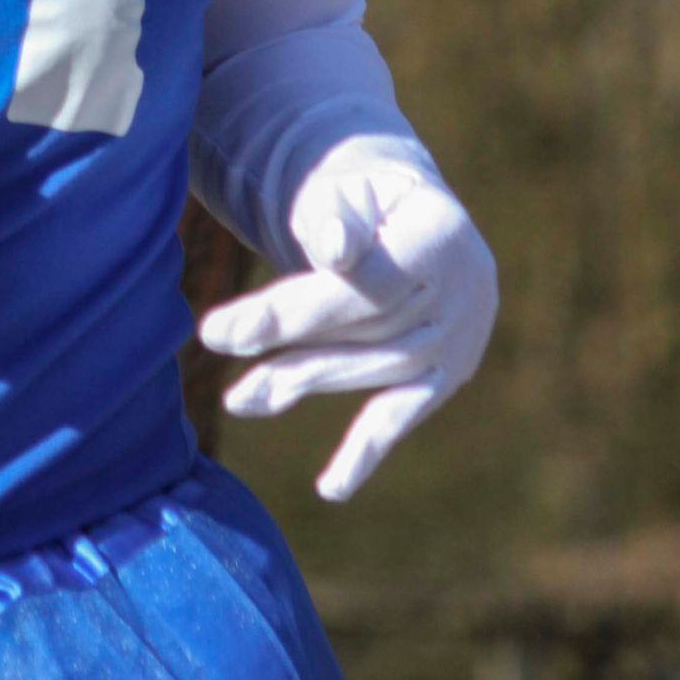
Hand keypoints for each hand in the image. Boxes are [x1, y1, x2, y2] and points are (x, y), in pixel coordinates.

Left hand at [194, 160, 497, 502]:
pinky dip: (366, 452)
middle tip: (215, 342)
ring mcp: (460, 340)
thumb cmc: (367, 202)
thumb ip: (340, 218)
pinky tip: (331, 488)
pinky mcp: (446, 375)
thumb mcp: (352, 190)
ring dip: (299, 382)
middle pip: (359, 328)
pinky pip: (404, 414)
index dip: (288, 310)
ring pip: (370, 370)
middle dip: (282, 340)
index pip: (357, 286)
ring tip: (239, 397)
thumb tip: (333, 247)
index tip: (220, 329)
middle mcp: (464, 293)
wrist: (416, 216)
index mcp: (439, 235)